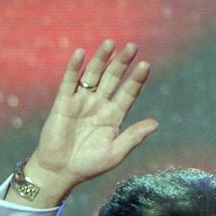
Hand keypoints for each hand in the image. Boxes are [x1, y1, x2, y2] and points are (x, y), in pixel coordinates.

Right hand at [13, 41, 157, 206]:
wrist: (60, 172)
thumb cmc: (89, 165)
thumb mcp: (115, 153)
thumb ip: (133, 137)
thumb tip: (156, 123)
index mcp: (114, 116)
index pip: (128, 93)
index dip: (136, 79)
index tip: (146, 65)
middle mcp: (99, 104)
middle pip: (113, 78)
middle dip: (122, 63)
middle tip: (133, 46)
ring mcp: (81, 101)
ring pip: (93, 74)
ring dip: (101, 59)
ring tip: (111, 43)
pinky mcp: (64, 102)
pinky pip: (70, 81)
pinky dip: (74, 67)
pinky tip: (82, 53)